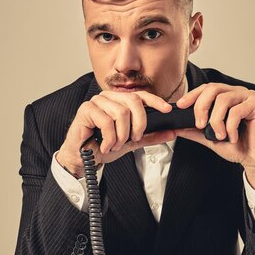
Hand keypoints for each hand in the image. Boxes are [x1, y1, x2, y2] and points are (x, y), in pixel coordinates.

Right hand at [56, 91, 174, 177]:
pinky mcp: (85, 110)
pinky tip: (106, 146)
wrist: (83, 159)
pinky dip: (110, 138)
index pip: (140, 95)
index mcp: (119, 101)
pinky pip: (106, 121)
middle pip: (133, 101)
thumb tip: (171, 132)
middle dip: (139, 123)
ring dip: (121, 135)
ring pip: (121, 112)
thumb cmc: (103, 146)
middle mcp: (108, 98)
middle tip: (134, 138)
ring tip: (115, 145)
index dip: (155, 101)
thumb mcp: (131, 142)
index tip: (167, 110)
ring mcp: (96, 102)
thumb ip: (150, 136)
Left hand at [176, 83, 254, 193]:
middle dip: (201, 106)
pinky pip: (236, 111)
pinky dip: (230, 127)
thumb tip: (175, 127)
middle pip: (213, 88)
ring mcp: (249, 97)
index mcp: (228, 96)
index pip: (207, 88)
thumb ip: (195, 130)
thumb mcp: (210, 138)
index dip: (192, 95)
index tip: (180, 106)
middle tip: (200, 125)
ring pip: (223, 100)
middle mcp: (238, 93)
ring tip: (219, 135)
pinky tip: (233, 137)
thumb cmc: (237, 147)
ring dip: (216, 120)